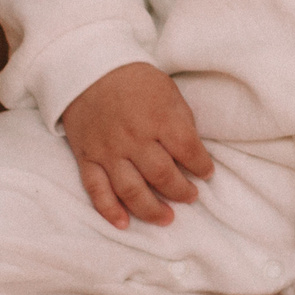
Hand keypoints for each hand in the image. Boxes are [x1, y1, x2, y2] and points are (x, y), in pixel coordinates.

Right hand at [60, 62, 215, 226]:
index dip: (201, 166)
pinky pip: (97, 190)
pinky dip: (109, 210)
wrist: (89, 70)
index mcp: (158, 117)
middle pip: (162, 175)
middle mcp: (133, 138)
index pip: (187, 150)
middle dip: (181, 191)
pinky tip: (124, 223)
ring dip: (151, 209)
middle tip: (191, 197)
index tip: (207, 173)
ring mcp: (108, 151)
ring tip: (167, 218)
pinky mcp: (87, 159)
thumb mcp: (167, 91)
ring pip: (131, 189)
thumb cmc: (134, 81)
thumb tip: (192, 152)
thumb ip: (181, 121)